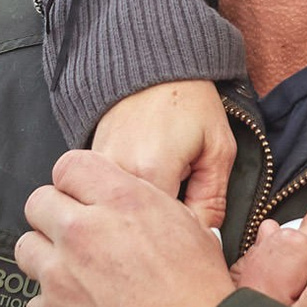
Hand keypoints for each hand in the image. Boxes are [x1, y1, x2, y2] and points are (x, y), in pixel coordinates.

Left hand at [17, 152, 229, 306]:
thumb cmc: (200, 292)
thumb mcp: (188, 227)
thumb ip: (146, 203)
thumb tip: (130, 197)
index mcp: (121, 200)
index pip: (69, 166)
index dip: (75, 182)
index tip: (82, 197)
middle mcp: (84, 230)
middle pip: (38, 203)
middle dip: (54, 215)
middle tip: (77, 237)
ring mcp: (60, 274)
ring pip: (27, 248)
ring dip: (47, 258)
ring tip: (76, 276)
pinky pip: (34, 301)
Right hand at [93, 81, 235, 230]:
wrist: (153, 66)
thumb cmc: (190, 102)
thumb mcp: (217, 149)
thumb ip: (213, 200)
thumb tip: (206, 239)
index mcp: (150, 170)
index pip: (162, 233)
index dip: (182, 239)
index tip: (194, 237)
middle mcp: (115, 174)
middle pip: (135, 228)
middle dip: (159, 233)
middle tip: (179, 222)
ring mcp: (97, 169)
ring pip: (117, 216)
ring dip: (139, 218)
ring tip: (162, 202)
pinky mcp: (89, 164)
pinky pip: (104, 198)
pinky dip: (124, 203)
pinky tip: (141, 193)